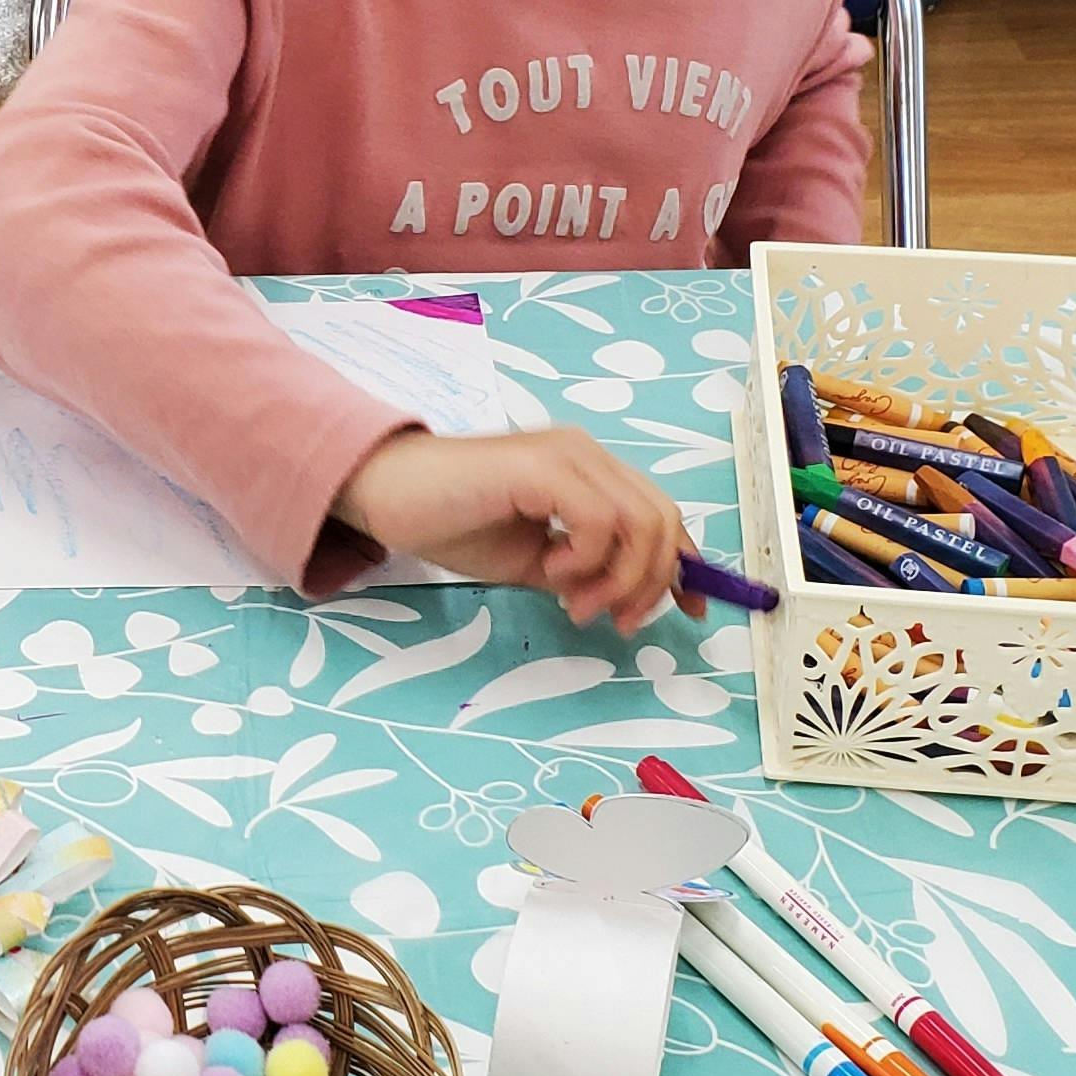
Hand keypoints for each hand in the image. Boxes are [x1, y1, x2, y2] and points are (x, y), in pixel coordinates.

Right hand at [329, 428, 700, 631]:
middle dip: (651, 583)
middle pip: (663, 519)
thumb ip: (581, 573)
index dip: (684, 566)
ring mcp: (567, 455)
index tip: (688, 613)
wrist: (386, 494)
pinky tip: (549, 572)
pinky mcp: (542, 466)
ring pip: (641, 522)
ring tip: (574, 604)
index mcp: (588, 473)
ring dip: (618, 578)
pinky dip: (586, 560)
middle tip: (614, 621)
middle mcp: (587, 455)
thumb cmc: (451, 522)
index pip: (662, 514)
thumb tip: (625, 601)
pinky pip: (598, 521)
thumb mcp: (533, 561)